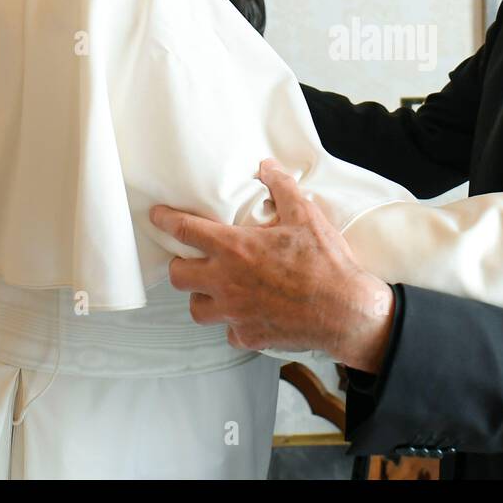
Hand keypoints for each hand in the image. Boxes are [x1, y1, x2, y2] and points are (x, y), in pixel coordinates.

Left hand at [151, 160, 394, 371]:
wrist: (345, 311)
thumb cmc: (325, 264)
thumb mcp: (305, 216)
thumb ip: (282, 188)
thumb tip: (267, 167)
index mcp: (235, 248)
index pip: (186, 231)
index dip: (166, 220)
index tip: (157, 216)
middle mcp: (226, 282)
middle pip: (178, 275)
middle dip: (180, 265)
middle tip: (192, 260)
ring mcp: (234, 313)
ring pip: (197, 309)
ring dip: (202, 297)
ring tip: (216, 290)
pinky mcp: (248, 335)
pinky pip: (229, 330)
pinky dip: (234, 322)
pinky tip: (248, 314)